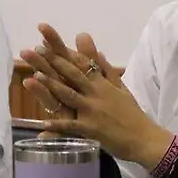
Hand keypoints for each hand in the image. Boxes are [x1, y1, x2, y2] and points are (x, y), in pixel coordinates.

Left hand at [20, 25, 172, 170]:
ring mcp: (92, 111)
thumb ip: (107, 70)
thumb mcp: (121, 88)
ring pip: (69, 96)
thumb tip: (98, 52)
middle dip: (52, 62)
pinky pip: (71, 127)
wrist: (144, 138)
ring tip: (33, 78)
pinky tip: (43, 124)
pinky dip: (57, 126)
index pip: (81, 63)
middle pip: (72, 74)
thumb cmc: (132, 113)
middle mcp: (96, 93)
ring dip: (51, 86)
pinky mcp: (91, 130)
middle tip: (33, 50)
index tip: (46, 40)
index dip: (63, 51)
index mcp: (102, 83)